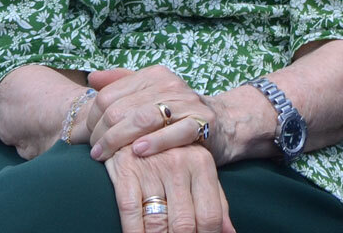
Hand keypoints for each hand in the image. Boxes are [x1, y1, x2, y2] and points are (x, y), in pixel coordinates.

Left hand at [85, 66, 217, 163]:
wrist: (221, 123)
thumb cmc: (177, 113)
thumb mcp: (150, 93)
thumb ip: (121, 84)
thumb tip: (92, 77)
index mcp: (154, 75)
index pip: (108, 95)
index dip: (92, 119)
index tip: (89, 138)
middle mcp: (170, 85)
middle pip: (121, 109)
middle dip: (101, 134)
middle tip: (95, 153)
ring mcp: (188, 103)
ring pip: (143, 119)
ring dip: (118, 140)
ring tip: (105, 157)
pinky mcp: (203, 123)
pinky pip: (175, 132)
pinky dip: (155, 142)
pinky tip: (139, 151)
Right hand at [105, 144, 234, 232]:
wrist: (135, 120)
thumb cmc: (173, 154)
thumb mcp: (199, 170)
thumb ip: (216, 201)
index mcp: (202, 164)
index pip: (210, 215)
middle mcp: (179, 164)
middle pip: (185, 223)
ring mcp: (151, 168)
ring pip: (157, 223)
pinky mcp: (125, 173)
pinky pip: (131, 214)